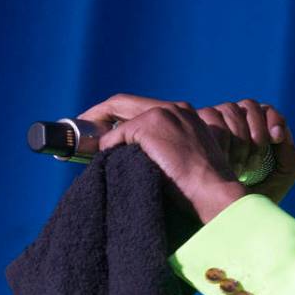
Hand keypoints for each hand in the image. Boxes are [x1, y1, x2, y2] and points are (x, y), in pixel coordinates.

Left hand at [77, 94, 294, 223]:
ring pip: (118, 119)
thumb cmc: (202, 188)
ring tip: (84, 148)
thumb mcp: (187, 158)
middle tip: (80, 129)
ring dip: (100, 135)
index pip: (142, 107)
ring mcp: (163, 114)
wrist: (214, 192)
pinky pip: (116, 137)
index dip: (117, 115)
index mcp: (185, 114)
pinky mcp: (149, 126)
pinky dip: (108, 149)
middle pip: (123, 102)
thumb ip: (166, 147)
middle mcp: (174, 108)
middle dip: (97, 114)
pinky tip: (108, 162)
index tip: (102, 128)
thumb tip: (130, 155)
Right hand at [194, 98, 294, 205]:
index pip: (266, 111)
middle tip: (256, 163)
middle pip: (249, 106)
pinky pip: (210, 116)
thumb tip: (280, 134)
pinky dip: (221, 138)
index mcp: (255, 130)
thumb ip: (290, 157)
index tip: (276, 139)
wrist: (222, 215)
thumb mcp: (280, 180)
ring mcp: (212, 123)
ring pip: (230, 109)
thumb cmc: (253, 199)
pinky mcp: (194, 129)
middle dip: (258, 132)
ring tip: (239, 170)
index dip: (274, 119)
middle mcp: (233, 122)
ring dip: (239, 138)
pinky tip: (223, 162)